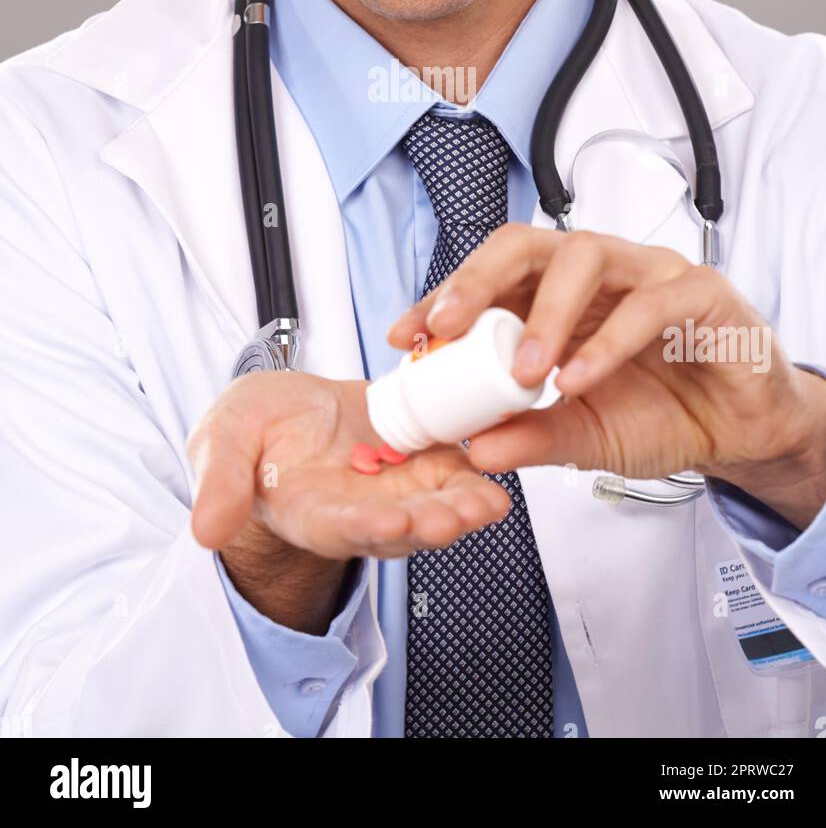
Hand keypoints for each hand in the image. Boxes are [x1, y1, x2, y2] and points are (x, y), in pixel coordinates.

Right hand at [187, 371, 510, 560]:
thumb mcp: (219, 443)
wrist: (282, 414)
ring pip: (432, 503)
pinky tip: (499, 464)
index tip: (388, 523)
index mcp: (307, 511)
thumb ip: (218, 484)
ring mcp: (391, 486)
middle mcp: (356, 509)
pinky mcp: (416, 457)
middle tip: (456, 518)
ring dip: (462, 506)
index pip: (337, 529)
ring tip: (489, 503)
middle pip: (399, 528)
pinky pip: (451, 467)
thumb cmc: (247, 432)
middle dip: (429, 524)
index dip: (363, 529)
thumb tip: (204, 532)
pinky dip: (475, 471)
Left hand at [387, 227, 825, 528]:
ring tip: (524, 371)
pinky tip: (582, 379)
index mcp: (560, 294)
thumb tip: (471, 448)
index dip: (445, 296)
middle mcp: (601, 271)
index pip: (493, 274)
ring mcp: (651, 272)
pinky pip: (651, 301)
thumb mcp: (581, 435)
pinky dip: (609, 341)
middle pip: (528, 243)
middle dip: (478, 280)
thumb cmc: (661, 413)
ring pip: (586, 256)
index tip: (405, 335)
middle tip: (446, 328)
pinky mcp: (701, 292)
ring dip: (546, 313)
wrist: (741, 431)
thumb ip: (529, 436)